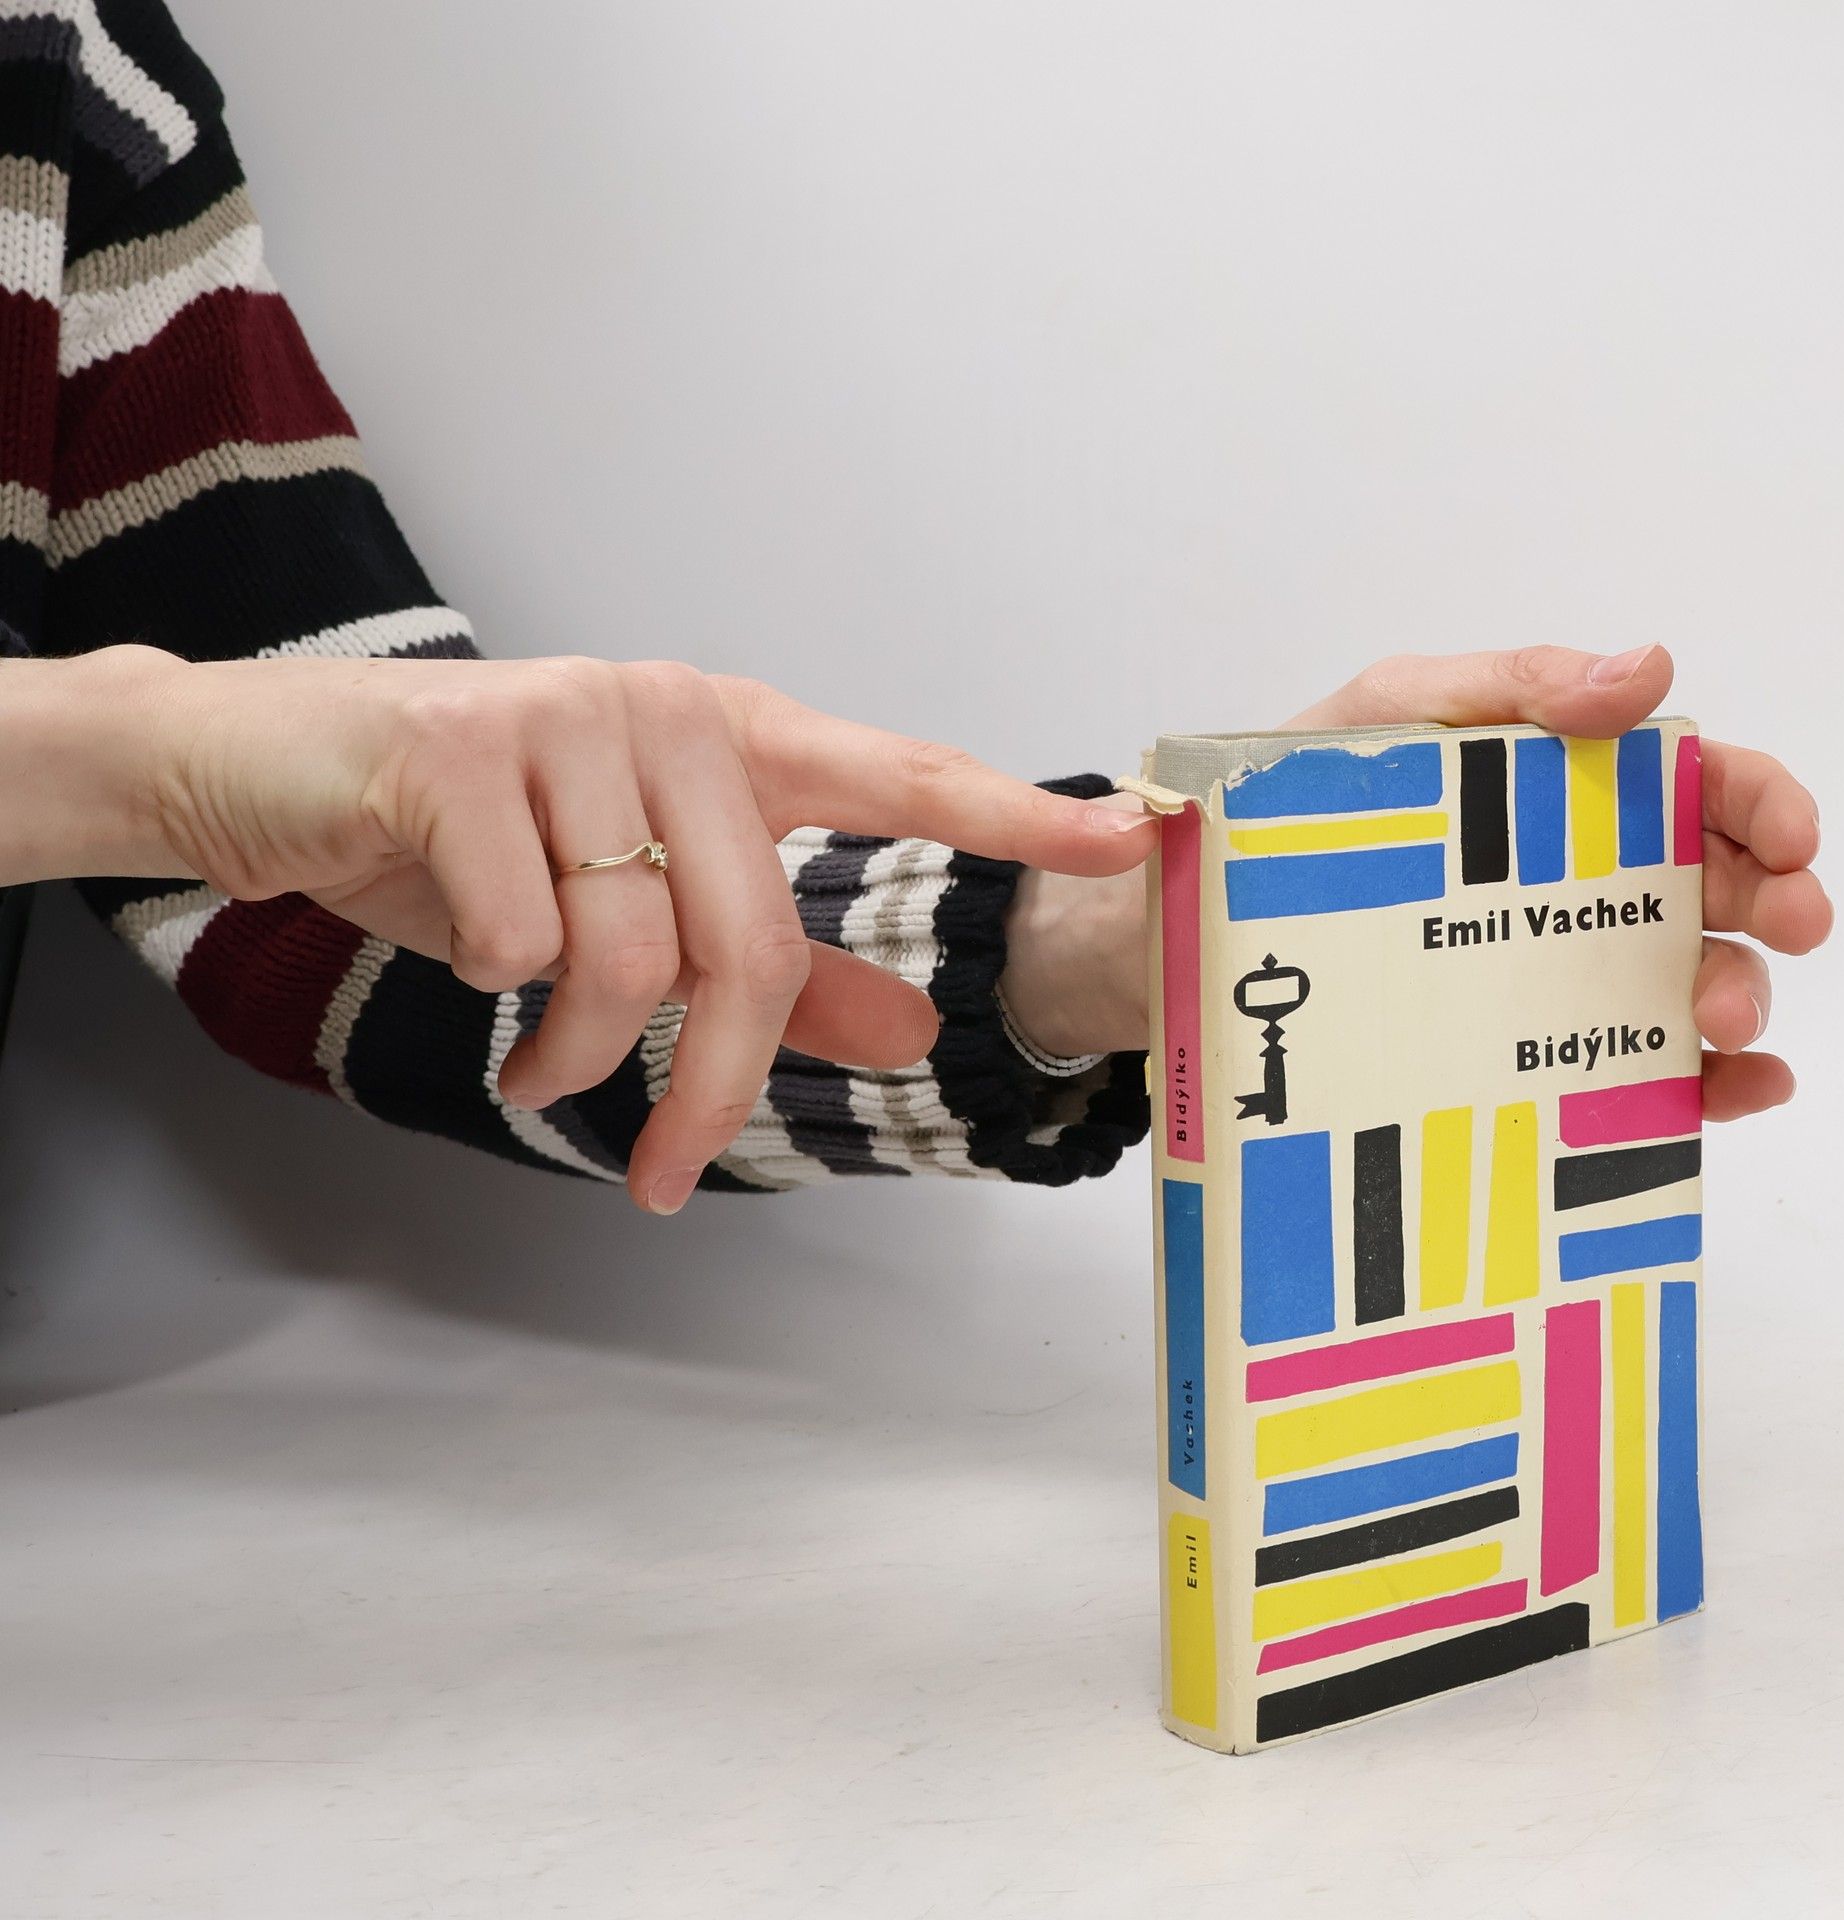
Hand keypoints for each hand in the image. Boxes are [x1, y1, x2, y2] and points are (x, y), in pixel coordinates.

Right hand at [28, 647, 1156, 1208]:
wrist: (272, 775)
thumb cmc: (476, 839)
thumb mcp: (634, 905)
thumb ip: (784, 967)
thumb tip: (918, 1030)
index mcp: (735, 738)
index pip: (901, 772)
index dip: (1017, 815)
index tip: (1135, 837)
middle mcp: (670, 710)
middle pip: (748, 938)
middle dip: (709, 1084)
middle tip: (667, 1170)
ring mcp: (565, 717)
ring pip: (627, 952)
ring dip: (579, 1050)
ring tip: (534, 1058)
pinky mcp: (457, 747)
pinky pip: (519, 936)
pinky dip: (490, 989)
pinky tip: (457, 958)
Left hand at [1002, 645, 1830, 1123]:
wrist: (1168, 926)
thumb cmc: (1278, 811)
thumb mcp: (1381, 721)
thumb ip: (1503, 690)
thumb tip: (1648, 669)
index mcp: (1543, 790)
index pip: (1684, 779)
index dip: (1755, 799)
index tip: (1787, 836)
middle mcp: (1559, 881)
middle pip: (1704, 884)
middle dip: (1767, 902)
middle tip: (1784, 927)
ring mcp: (1536, 970)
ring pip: (1673, 981)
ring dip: (1728, 996)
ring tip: (1718, 1018)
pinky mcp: (1504, 1053)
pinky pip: (1619, 1071)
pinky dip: (1694, 1085)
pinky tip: (1726, 1093)